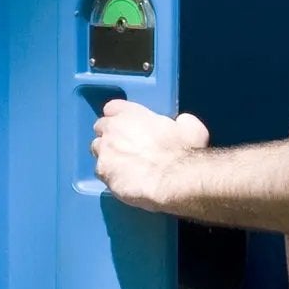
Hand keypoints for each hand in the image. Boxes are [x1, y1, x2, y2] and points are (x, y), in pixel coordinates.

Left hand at [90, 100, 208, 211]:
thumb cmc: (183, 152)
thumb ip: (180, 122)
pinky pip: (100, 172)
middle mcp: (113, 128)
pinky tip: (122, 181)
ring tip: (122, 166)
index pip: (112, 108)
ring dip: (107, 155)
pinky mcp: (102, 172)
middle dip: (110, 136)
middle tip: (125, 147)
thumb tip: (181, 123)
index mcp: (131, 113)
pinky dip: (109, 175)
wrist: (174, 178)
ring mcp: (105, 150)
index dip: (118, 117)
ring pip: (97, 149)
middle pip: (101, 127)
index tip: (126, 126)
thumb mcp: (191, 127)